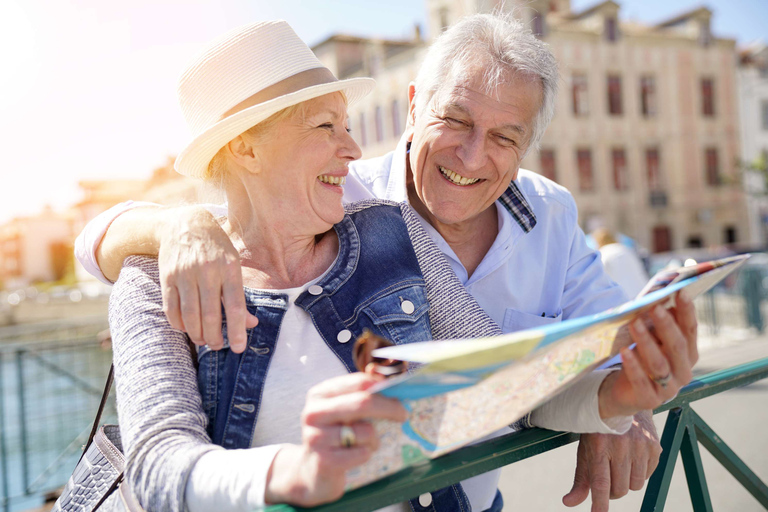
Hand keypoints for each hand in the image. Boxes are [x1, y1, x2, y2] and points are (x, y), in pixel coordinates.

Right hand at [158, 206, 257, 352]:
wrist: (185, 223)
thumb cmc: (216, 248)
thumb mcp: (234, 264)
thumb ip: (240, 295)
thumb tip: (251, 323)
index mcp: (229, 268)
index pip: (235, 306)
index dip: (237, 330)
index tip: (239, 347)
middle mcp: (207, 271)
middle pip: (210, 315)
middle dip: (214, 337)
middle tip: (217, 346)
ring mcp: (185, 274)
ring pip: (190, 315)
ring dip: (196, 334)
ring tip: (203, 340)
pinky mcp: (167, 276)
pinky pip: (171, 308)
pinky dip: (178, 323)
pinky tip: (185, 328)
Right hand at [265, 373, 407, 505]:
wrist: (313, 471)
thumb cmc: (335, 435)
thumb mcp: (342, 411)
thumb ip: (361, 395)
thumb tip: (392, 384)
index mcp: (319, 394)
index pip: (358, 382)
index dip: (382, 388)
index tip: (399, 395)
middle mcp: (313, 413)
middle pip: (362, 403)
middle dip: (389, 408)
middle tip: (403, 414)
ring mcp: (315, 437)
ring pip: (365, 431)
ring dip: (374, 439)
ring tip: (366, 444)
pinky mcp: (323, 460)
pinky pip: (361, 453)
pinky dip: (367, 454)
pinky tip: (357, 455)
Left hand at [563, 410, 660, 511]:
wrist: (622, 401)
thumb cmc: (598, 431)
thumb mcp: (585, 450)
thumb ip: (580, 479)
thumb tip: (569, 502)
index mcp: (599, 446)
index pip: (601, 482)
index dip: (600, 503)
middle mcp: (621, 446)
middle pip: (619, 489)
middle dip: (611, 491)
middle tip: (607, 478)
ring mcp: (640, 446)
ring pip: (634, 486)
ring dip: (625, 482)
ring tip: (618, 465)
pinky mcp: (654, 447)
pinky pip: (647, 476)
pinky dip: (638, 473)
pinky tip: (631, 458)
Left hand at [599, 291, 697, 418]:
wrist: (626, 393)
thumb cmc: (642, 359)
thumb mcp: (653, 341)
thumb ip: (659, 326)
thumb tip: (659, 299)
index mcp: (688, 354)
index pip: (691, 330)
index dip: (687, 311)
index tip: (681, 292)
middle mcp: (683, 372)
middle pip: (677, 347)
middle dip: (666, 326)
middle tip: (655, 307)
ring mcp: (668, 388)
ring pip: (659, 363)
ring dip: (646, 342)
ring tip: (635, 324)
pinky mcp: (649, 400)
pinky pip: (641, 381)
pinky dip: (633, 366)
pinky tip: (624, 352)